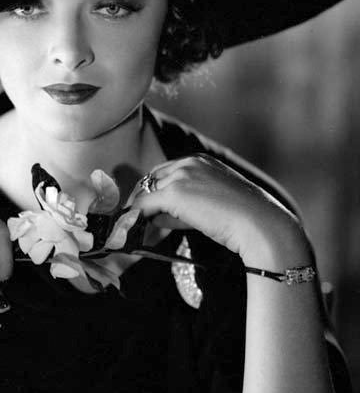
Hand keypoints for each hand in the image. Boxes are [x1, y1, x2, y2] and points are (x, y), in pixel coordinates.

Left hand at [130, 154, 305, 264]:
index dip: (154, 193)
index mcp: (201, 161)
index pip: (165, 173)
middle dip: (142, 201)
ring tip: (135, 230)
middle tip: (135, 222)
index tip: (146, 210)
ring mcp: (181, 175)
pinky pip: (144, 205)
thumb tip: (155, 218)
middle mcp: (189, 162)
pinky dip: (135, 218)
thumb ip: (184, 207)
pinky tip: (133, 232)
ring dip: (140, 212)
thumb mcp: (212, 203)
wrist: (260, 224)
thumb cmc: (244, 219)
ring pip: (146, 193)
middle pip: (151, 180)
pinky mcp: (175, 193)